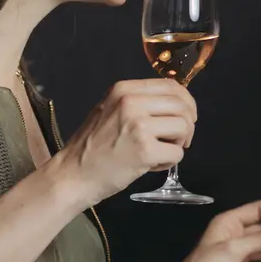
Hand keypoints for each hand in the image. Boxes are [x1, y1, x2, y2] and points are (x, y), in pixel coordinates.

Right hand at [57, 79, 196, 206]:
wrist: (71, 175)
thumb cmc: (93, 146)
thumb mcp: (110, 110)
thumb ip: (139, 102)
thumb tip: (177, 102)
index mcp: (124, 90)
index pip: (171, 86)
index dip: (186, 101)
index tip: (188, 115)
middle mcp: (132, 103)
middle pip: (182, 106)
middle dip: (188, 124)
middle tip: (181, 139)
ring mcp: (139, 126)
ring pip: (184, 127)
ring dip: (179, 143)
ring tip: (161, 152)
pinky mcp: (145, 151)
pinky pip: (177, 153)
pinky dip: (169, 162)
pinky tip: (152, 165)